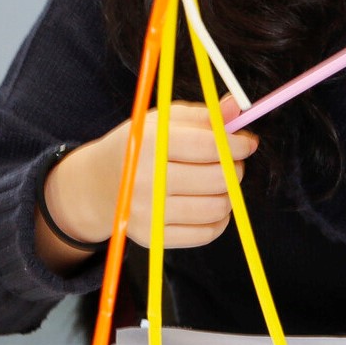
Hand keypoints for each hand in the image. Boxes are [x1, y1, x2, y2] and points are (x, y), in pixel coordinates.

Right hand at [40, 100, 256, 260]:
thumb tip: (238, 106)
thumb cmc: (140, 145)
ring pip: (218, 208)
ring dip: (228, 194)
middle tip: (230, 161)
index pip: (209, 146)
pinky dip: (218, 218)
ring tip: (218, 182)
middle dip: (235, 168)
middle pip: (218, 178)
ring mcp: (148, 212)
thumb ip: (203, 114)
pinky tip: (208, 202)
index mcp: (148, 142)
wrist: (98, 183)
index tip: (247, 143)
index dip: (237, 145)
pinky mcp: (154, 237)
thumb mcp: (164, 120)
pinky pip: (207, 233)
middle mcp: (145, 179)